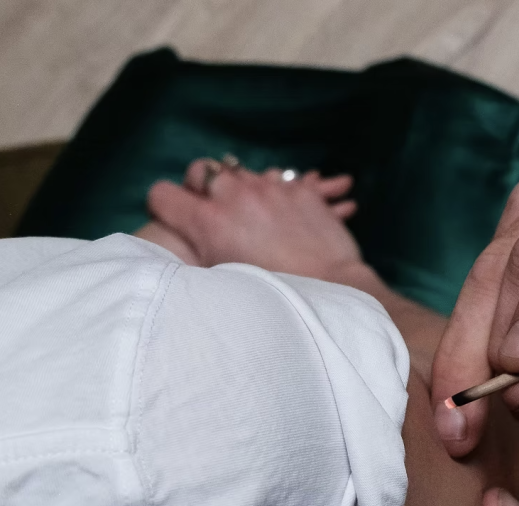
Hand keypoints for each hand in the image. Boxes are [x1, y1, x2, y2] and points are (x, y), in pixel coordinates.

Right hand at [146, 161, 360, 279]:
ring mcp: (269, 189)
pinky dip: (279, 190)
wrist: (332, 290)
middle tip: (212, 208)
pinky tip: (285, 203)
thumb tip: (191, 248)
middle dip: (201, 186)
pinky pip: (283, 178)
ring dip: (240, 186)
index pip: (162, 195)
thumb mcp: (225, 281)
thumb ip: (201, 256)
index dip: (165, 207)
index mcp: (208, 221)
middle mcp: (234, 196)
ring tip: (250, 209)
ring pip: (241, 171)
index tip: (175, 219)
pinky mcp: (301, 191)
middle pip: (201, 171)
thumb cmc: (275, 297)